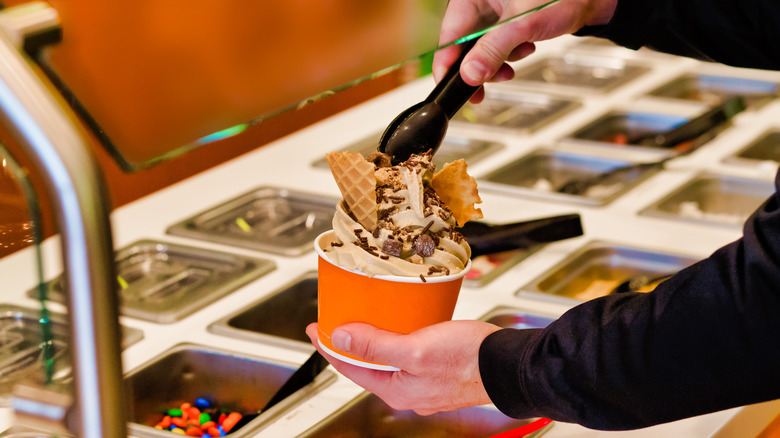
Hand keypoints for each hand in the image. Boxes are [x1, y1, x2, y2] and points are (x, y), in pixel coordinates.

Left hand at [306, 320, 500, 414]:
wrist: (509, 365)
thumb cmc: (469, 360)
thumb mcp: (415, 350)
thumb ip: (375, 345)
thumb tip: (341, 338)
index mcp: (397, 390)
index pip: (350, 368)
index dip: (329, 346)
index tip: (315, 329)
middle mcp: (409, 390)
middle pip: (368, 364)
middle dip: (351, 342)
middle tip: (338, 320)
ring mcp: (425, 382)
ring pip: (389, 358)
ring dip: (375, 338)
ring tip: (366, 317)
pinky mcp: (439, 370)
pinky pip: (409, 353)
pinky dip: (400, 336)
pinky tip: (404, 321)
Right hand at [433, 0, 617, 101]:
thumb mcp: (522, 24)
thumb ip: (493, 50)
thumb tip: (470, 75)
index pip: (449, 34)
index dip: (448, 63)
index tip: (448, 85)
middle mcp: (480, 3)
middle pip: (463, 45)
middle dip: (479, 67)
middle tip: (483, 88)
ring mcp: (492, 13)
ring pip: (481, 50)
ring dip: (498, 62)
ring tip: (520, 55)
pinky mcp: (505, 22)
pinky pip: (496, 47)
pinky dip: (509, 54)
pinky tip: (526, 47)